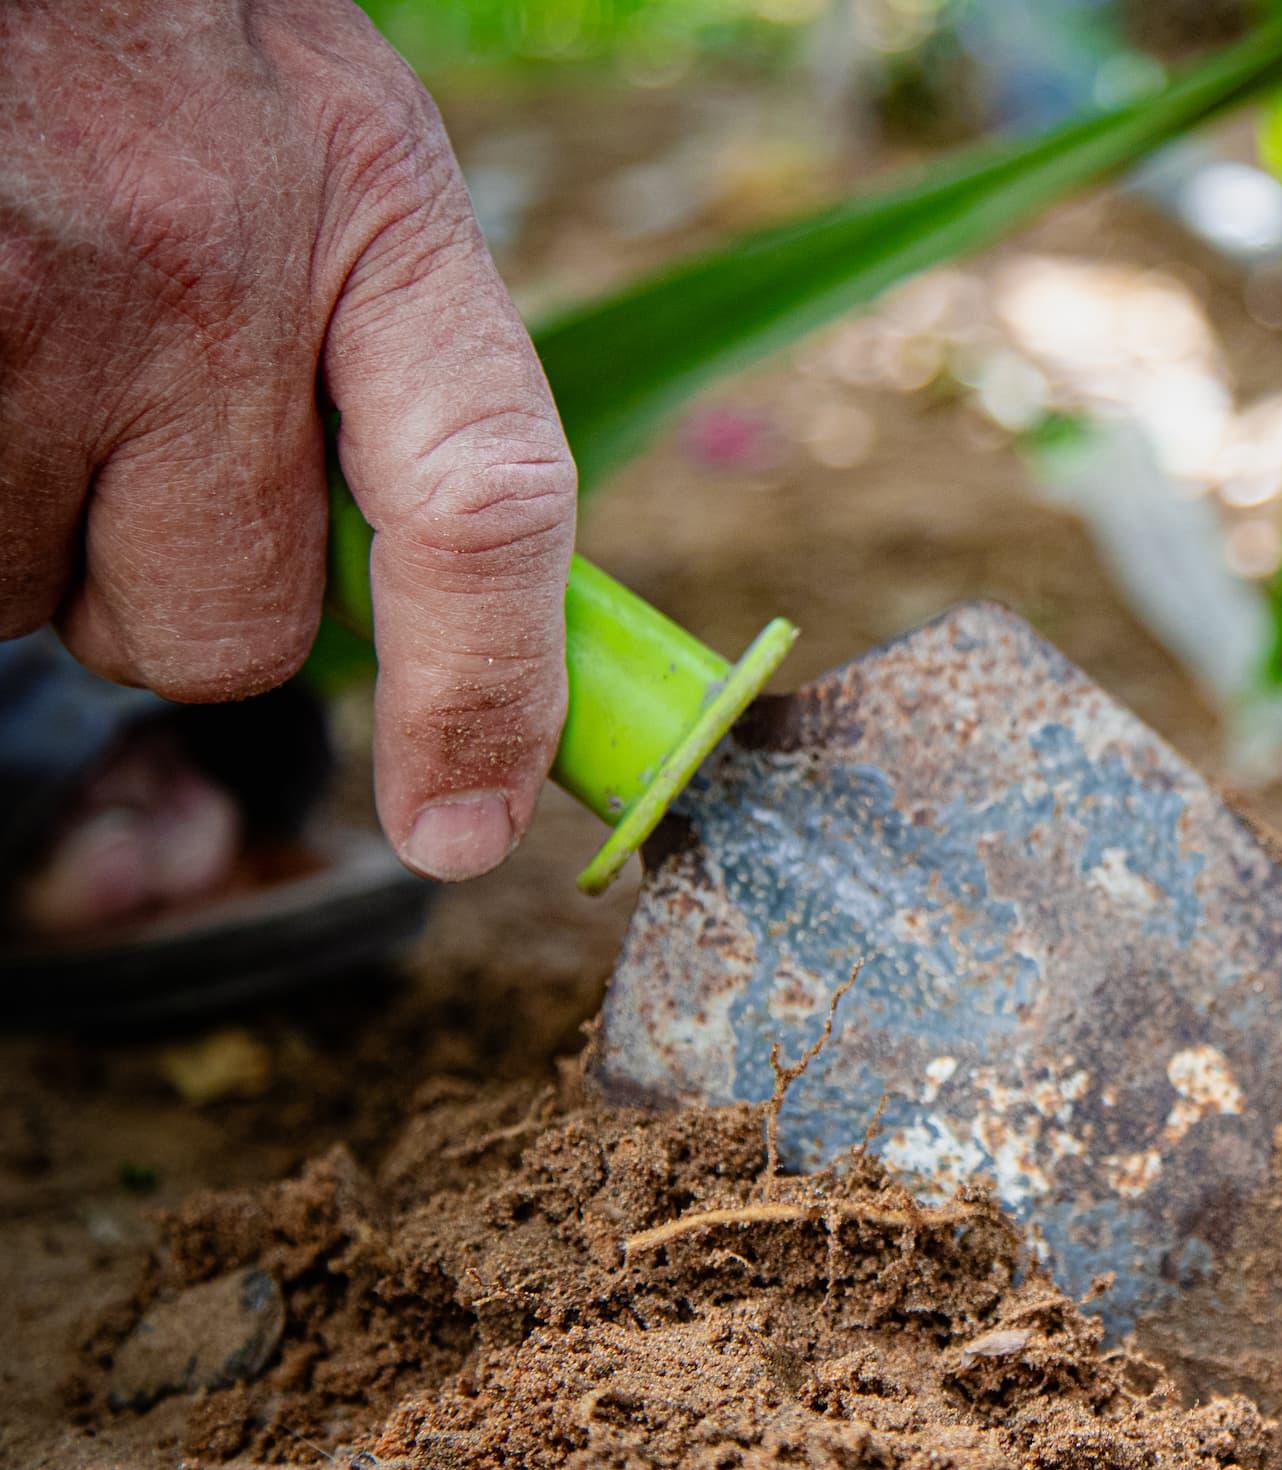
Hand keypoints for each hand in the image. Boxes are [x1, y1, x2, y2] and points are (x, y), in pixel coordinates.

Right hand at [1, 0, 574, 883]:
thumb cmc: (169, 28)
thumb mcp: (335, 147)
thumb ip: (396, 356)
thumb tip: (429, 590)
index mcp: (372, 214)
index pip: (488, 510)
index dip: (489, 702)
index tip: (465, 831)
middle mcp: (209, 277)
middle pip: (224, 633)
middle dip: (168, 585)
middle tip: (122, 435)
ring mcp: (23, 312)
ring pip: (32, 599)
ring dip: (21, 524)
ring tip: (18, 340)